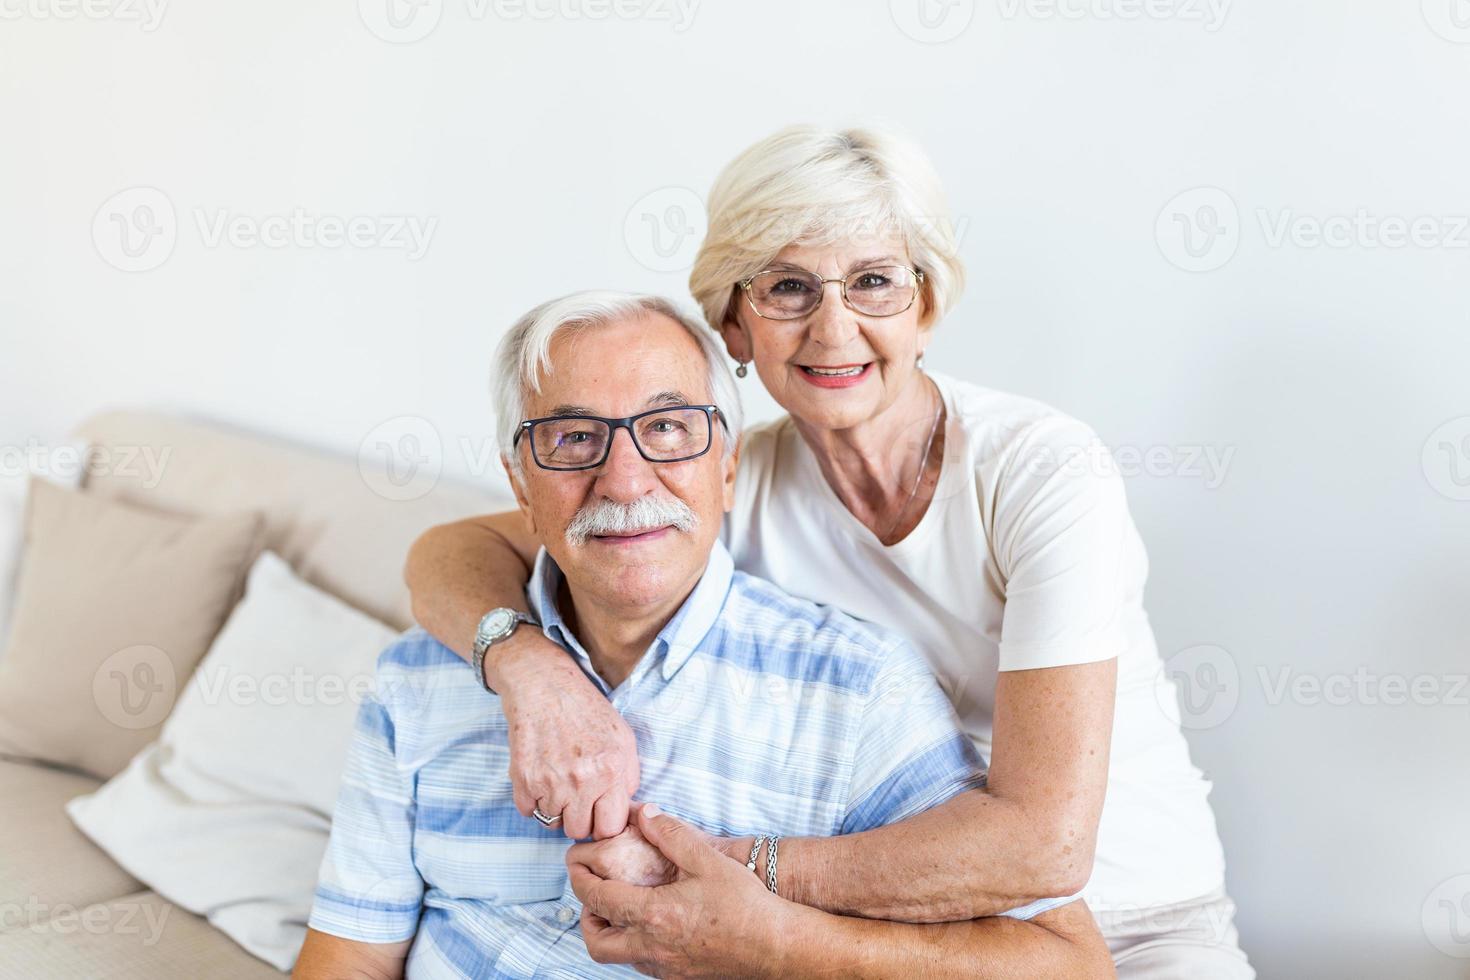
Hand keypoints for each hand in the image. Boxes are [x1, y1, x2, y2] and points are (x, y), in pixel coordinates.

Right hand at [497, 633, 639, 839]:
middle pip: (579, 831)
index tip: (598, 812)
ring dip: (555, 808)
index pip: (610, 828)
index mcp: (611, 771)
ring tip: (558, 780)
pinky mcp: (523, 779)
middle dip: (579, 817)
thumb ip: (628, 777)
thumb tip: (622, 808)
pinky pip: (528, 811)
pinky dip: (532, 800)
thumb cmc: (586, 709)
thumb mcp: (623, 738)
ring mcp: (550, 782)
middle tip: (577, 796)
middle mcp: (581, 781)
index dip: (604, 823)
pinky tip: (540, 776)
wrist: (544, 685)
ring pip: (552, 823)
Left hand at [568, 803, 787, 978]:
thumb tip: (644, 813)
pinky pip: (641, 963)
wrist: (775, 946)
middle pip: (596, 941)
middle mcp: (651, 947)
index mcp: (653, 915)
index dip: (580, 879)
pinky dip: (634, 944)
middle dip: (586, 916)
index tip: (575, 864)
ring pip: (617, 956)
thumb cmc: (744, 903)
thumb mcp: (707, 859)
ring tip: (620, 908)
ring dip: (610, 932)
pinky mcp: (678, 977)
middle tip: (593, 893)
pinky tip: (651, 924)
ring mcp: (664, 967)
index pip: (597, 898)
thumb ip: (671, 834)